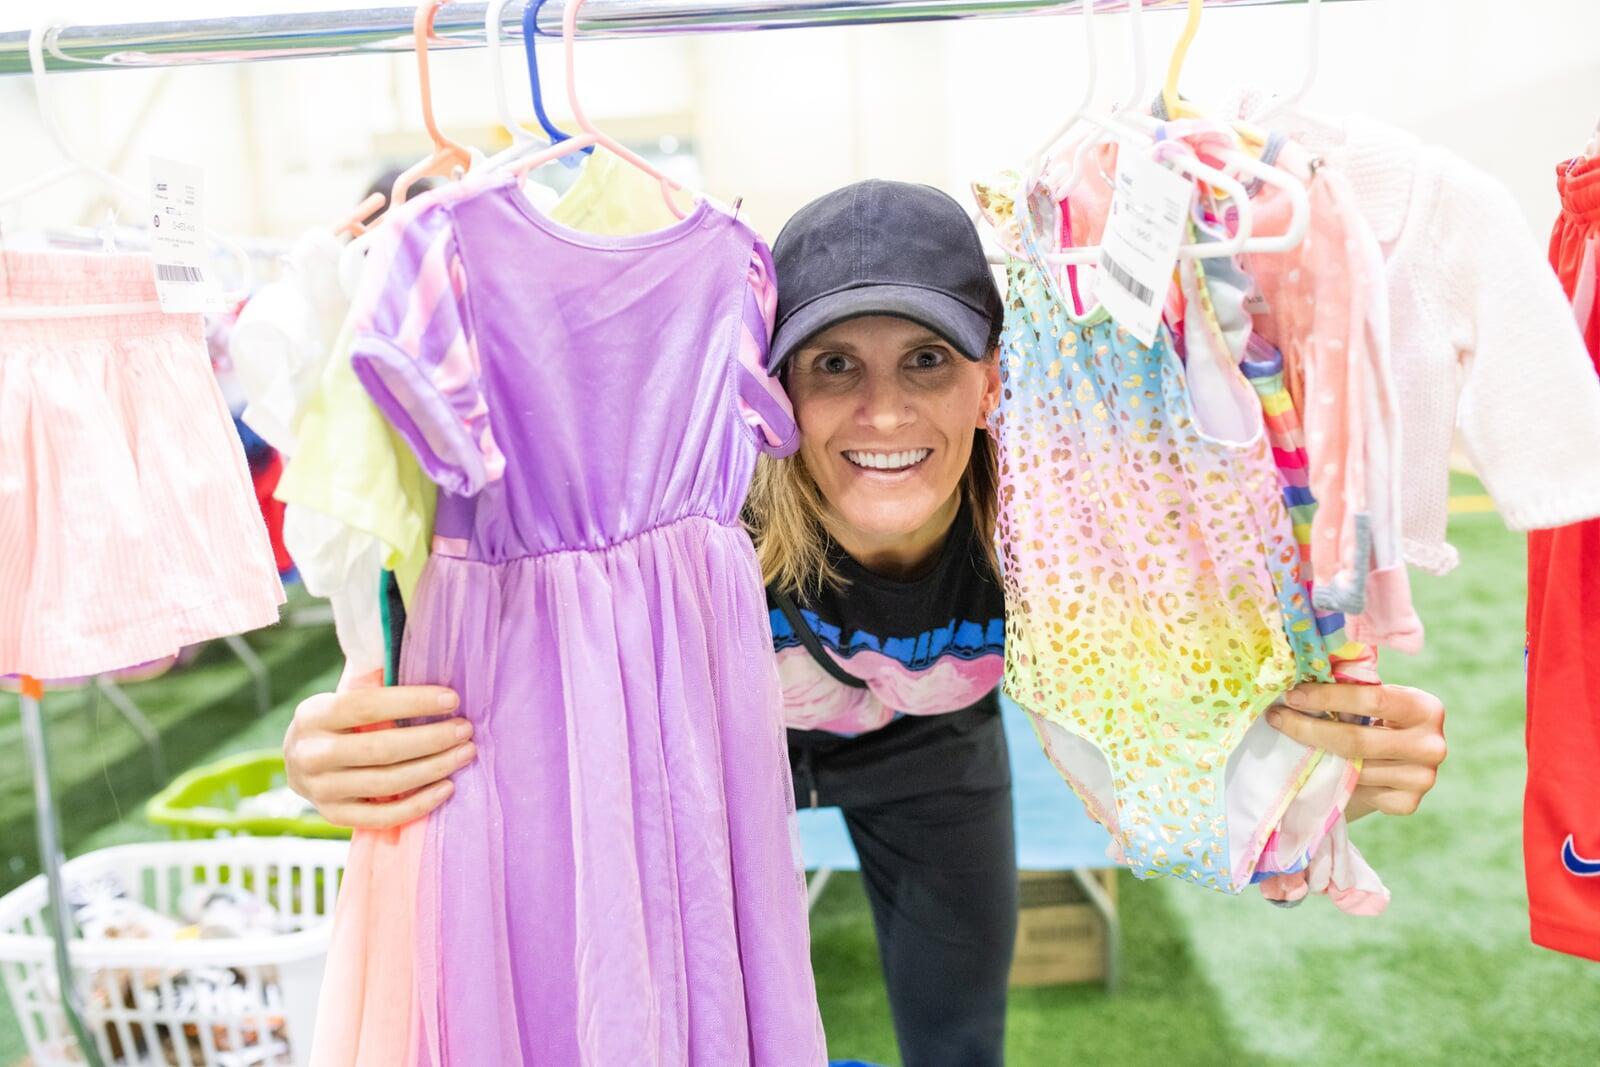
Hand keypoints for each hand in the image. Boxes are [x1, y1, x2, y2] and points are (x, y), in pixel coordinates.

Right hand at [283, 685, 474, 829]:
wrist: (297, 762)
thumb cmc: (336, 722)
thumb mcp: (342, 697)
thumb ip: (374, 685)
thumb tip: (426, 665)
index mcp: (313, 715)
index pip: (367, 706)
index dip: (413, 702)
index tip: (452, 699)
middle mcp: (311, 754)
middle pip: (380, 749)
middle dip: (431, 739)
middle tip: (464, 729)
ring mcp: (320, 791)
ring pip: (385, 784)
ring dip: (432, 769)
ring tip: (464, 753)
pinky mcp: (334, 816)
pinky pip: (382, 817)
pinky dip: (418, 805)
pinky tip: (447, 787)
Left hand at [1265, 682, 1446, 820]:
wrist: (1398, 762)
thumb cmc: (1379, 720)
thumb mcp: (1374, 699)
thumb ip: (1352, 685)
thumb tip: (1301, 667)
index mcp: (1427, 708)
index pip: (1373, 700)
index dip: (1328, 697)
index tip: (1293, 695)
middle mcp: (1432, 745)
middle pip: (1356, 740)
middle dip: (1307, 728)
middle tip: (1276, 717)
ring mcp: (1422, 779)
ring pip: (1352, 768)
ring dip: (1314, 755)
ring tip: (1289, 739)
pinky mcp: (1407, 804)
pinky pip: (1359, 790)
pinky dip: (1334, 778)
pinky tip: (1319, 766)